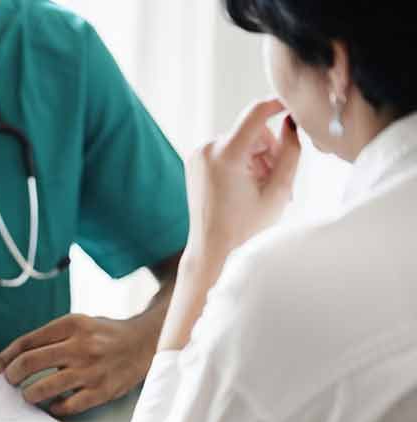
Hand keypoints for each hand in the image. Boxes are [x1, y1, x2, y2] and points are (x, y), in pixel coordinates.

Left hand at [0, 314, 153, 415]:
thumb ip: (52, 338)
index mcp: (71, 325)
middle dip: (12, 374)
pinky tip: (53, 405)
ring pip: (45, 387)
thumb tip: (16, 357)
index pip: (28, 341)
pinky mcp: (101, 391)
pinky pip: (68, 405)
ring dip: (29, 394)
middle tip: (9, 380)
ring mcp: (91, 370)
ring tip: (27, 395)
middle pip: (31, 362)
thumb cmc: (104, 335)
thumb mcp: (78, 324)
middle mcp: (80, 346)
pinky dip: (55, 407)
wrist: (143, 343)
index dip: (7, 355)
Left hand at [184, 99, 300, 263]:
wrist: (212, 249)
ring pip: (241, 142)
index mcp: (226, 154)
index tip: (294, 103)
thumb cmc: (246, 227)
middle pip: (252, 132)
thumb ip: (290, 152)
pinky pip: (227, 151)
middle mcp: (207, 149)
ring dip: (257, 159)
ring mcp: (197, 154)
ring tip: (262, 190)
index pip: (256, 113)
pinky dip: (241, 163)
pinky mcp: (194, 161)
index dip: (277, 104)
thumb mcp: (279, 190)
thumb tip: (291, 122)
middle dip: (269, 151)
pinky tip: (246, 187)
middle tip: (277, 183)